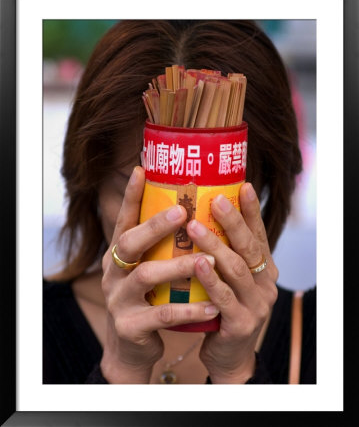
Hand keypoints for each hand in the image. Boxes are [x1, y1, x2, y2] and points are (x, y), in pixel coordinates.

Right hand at [100, 166, 219, 382]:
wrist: (131, 345)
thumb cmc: (148, 297)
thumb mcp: (149, 268)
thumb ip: (161, 246)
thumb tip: (193, 210)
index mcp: (120, 254)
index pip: (123, 219)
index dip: (130, 195)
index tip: (141, 169)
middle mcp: (114, 272)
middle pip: (129, 242)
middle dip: (155, 225)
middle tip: (182, 211)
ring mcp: (119, 299)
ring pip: (146, 275)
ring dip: (178, 266)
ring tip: (208, 260)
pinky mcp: (130, 326)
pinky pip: (163, 314)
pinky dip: (190, 308)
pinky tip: (213, 304)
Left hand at [187, 182, 278, 383]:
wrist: (228, 355)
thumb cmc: (223, 308)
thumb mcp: (230, 279)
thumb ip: (223, 254)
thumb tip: (198, 216)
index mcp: (264, 270)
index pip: (259, 234)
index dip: (251, 210)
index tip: (242, 185)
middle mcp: (265, 284)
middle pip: (249, 247)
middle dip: (233, 221)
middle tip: (215, 199)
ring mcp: (256, 305)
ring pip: (236, 269)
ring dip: (215, 245)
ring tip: (194, 225)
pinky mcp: (241, 324)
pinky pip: (223, 297)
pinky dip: (210, 279)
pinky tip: (197, 263)